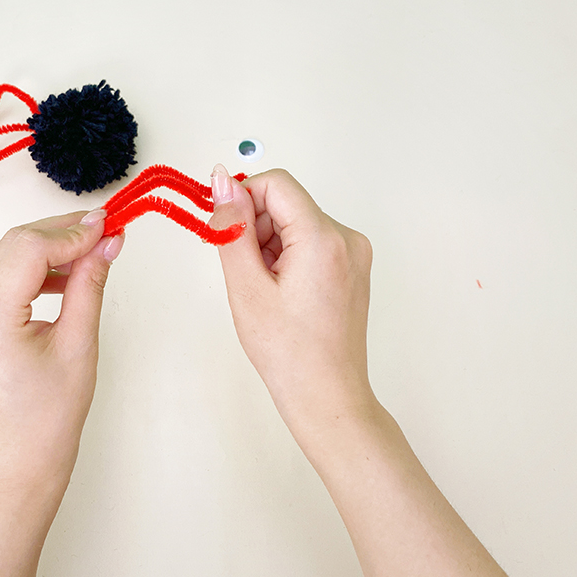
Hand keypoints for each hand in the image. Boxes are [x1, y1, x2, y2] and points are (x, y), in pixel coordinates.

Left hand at [0, 209, 123, 488]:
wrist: (19, 461)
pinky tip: (61, 276)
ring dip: (46, 248)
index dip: (72, 232)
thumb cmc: (51, 416)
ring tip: (89, 253)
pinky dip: (29, 269)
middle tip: (104, 230)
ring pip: (3, 257)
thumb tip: (108, 240)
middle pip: (13, 246)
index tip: (109, 225)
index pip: (29, 250)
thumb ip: (90, 284)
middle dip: (61, 233)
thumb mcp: (79, 345)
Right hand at [208, 165, 374, 435]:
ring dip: (270, 245)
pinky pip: (310, 242)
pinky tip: (281, 293)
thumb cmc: (289, 352)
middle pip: (286, 203)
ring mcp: (353, 253)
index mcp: (323, 238)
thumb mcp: (246, 286)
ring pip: (296, 223)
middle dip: (256, 229)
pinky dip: (287, 257)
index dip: (242, 199)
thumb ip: (232, 227)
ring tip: (266, 291)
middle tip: (246, 274)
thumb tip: (222, 181)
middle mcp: (346, 238)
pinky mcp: (351, 267)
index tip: (224, 229)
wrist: (326, 394)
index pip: (275, 183)